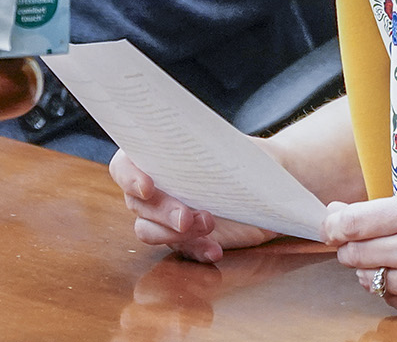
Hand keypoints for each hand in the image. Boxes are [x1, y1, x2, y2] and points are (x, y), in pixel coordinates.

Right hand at [111, 151, 278, 263]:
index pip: (123, 166)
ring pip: (149, 231)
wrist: (272, 189)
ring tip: (209, 227)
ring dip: (174, 234)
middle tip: (187, 218)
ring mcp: (167, 218)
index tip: (149, 187)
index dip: (130, 177)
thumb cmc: (248, 160)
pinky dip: (197, 252)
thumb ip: (213, 148)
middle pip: (137, 204)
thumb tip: (204, 146)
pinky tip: (216, 251)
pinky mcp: (187, 241)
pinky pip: (182, 252)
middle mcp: (155, 189)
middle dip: (161, 212)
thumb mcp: (234, 149)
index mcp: (155, 157)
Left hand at [324, 191, 396, 318]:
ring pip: (370, 279)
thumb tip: (341, 217)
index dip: (333, 223)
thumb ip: (393, 210)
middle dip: (349, 246)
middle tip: (359, 238)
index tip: (330, 221)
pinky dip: (395, 288)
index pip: (353, 221)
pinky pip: (393, 300)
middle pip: (354, 253)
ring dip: (373, 268)